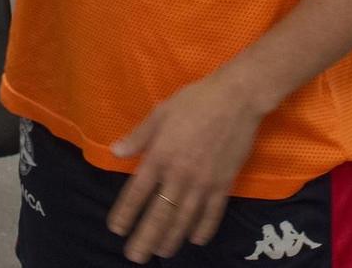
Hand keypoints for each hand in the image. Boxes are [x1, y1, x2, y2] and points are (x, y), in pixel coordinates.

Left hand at [105, 74, 267, 262]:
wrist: (236, 99)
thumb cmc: (195, 101)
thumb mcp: (160, 113)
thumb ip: (138, 137)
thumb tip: (115, 152)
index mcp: (160, 156)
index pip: (137, 192)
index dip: (125, 213)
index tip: (116, 229)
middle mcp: (179, 174)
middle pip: (159, 214)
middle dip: (145, 238)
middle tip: (135, 257)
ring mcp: (203, 182)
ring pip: (184, 219)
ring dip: (170, 239)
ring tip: (160, 253)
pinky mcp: (224, 184)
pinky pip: (212, 214)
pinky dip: (203, 229)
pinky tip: (195, 240)